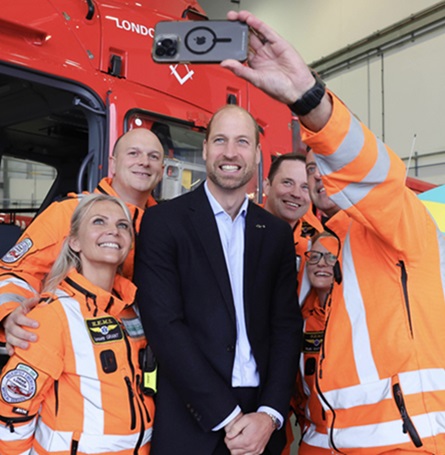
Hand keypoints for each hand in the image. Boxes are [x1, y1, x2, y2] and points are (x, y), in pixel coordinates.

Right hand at [4, 297, 38, 354]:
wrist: (10, 318)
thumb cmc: (21, 312)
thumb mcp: (26, 305)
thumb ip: (31, 302)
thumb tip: (38, 298)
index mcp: (16, 315)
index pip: (20, 318)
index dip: (28, 322)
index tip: (37, 325)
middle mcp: (10, 324)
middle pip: (15, 330)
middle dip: (25, 334)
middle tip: (34, 338)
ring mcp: (8, 332)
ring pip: (11, 338)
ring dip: (18, 343)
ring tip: (27, 346)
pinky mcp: (8, 339)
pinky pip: (7, 344)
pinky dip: (9, 349)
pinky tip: (13, 352)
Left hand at [221, 10, 332, 131]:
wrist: (297, 88)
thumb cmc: (279, 89)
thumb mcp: (255, 80)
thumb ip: (240, 70)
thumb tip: (225, 64)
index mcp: (254, 65)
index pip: (241, 51)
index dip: (233, 44)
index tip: (224, 38)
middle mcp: (262, 55)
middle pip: (247, 39)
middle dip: (237, 30)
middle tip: (229, 21)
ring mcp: (269, 48)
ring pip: (255, 32)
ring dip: (245, 23)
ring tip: (236, 16)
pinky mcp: (278, 43)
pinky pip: (266, 31)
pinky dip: (257, 24)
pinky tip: (248, 19)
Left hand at [224, 412, 274, 454]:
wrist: (269, 421)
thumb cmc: (258, 419)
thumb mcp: (245, 418)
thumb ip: (235, 428)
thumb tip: (228, 435)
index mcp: (247, 440)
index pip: (230, 445)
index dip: (227, 439)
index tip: (229, 435)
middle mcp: (251, 448)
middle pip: (234, 452)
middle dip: (231, 444)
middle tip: (233, 437)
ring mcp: (256, 451)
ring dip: (237, 449)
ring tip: (239, 440)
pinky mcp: (259, 451)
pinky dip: (244, 452)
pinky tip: (244, 444)